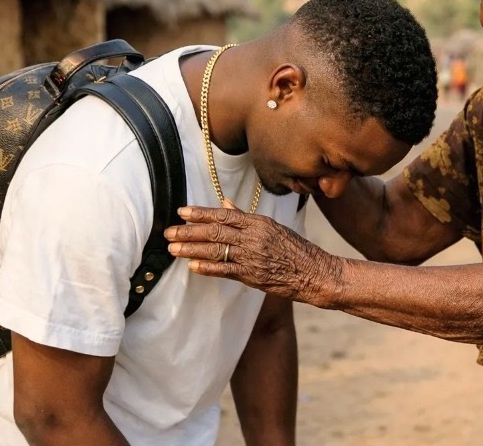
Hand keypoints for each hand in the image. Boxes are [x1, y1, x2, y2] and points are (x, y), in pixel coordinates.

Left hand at [165, 207, 340, 306]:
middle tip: (168, 232)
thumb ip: (246, 218)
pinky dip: (207, 267)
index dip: (201, 213)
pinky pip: (225, 270)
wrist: (313, 272)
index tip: (182, 211)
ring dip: (191, 249)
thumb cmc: (295, 249)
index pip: (223, 215)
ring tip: (172, 248)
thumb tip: (225, 205)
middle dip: (189, 231)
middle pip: (215, 232)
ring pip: (216, 250)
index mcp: (258, 223)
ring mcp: (252, 257)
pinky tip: (192, 265)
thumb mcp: (273, 227)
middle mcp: (253, 238)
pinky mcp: (252, 276)